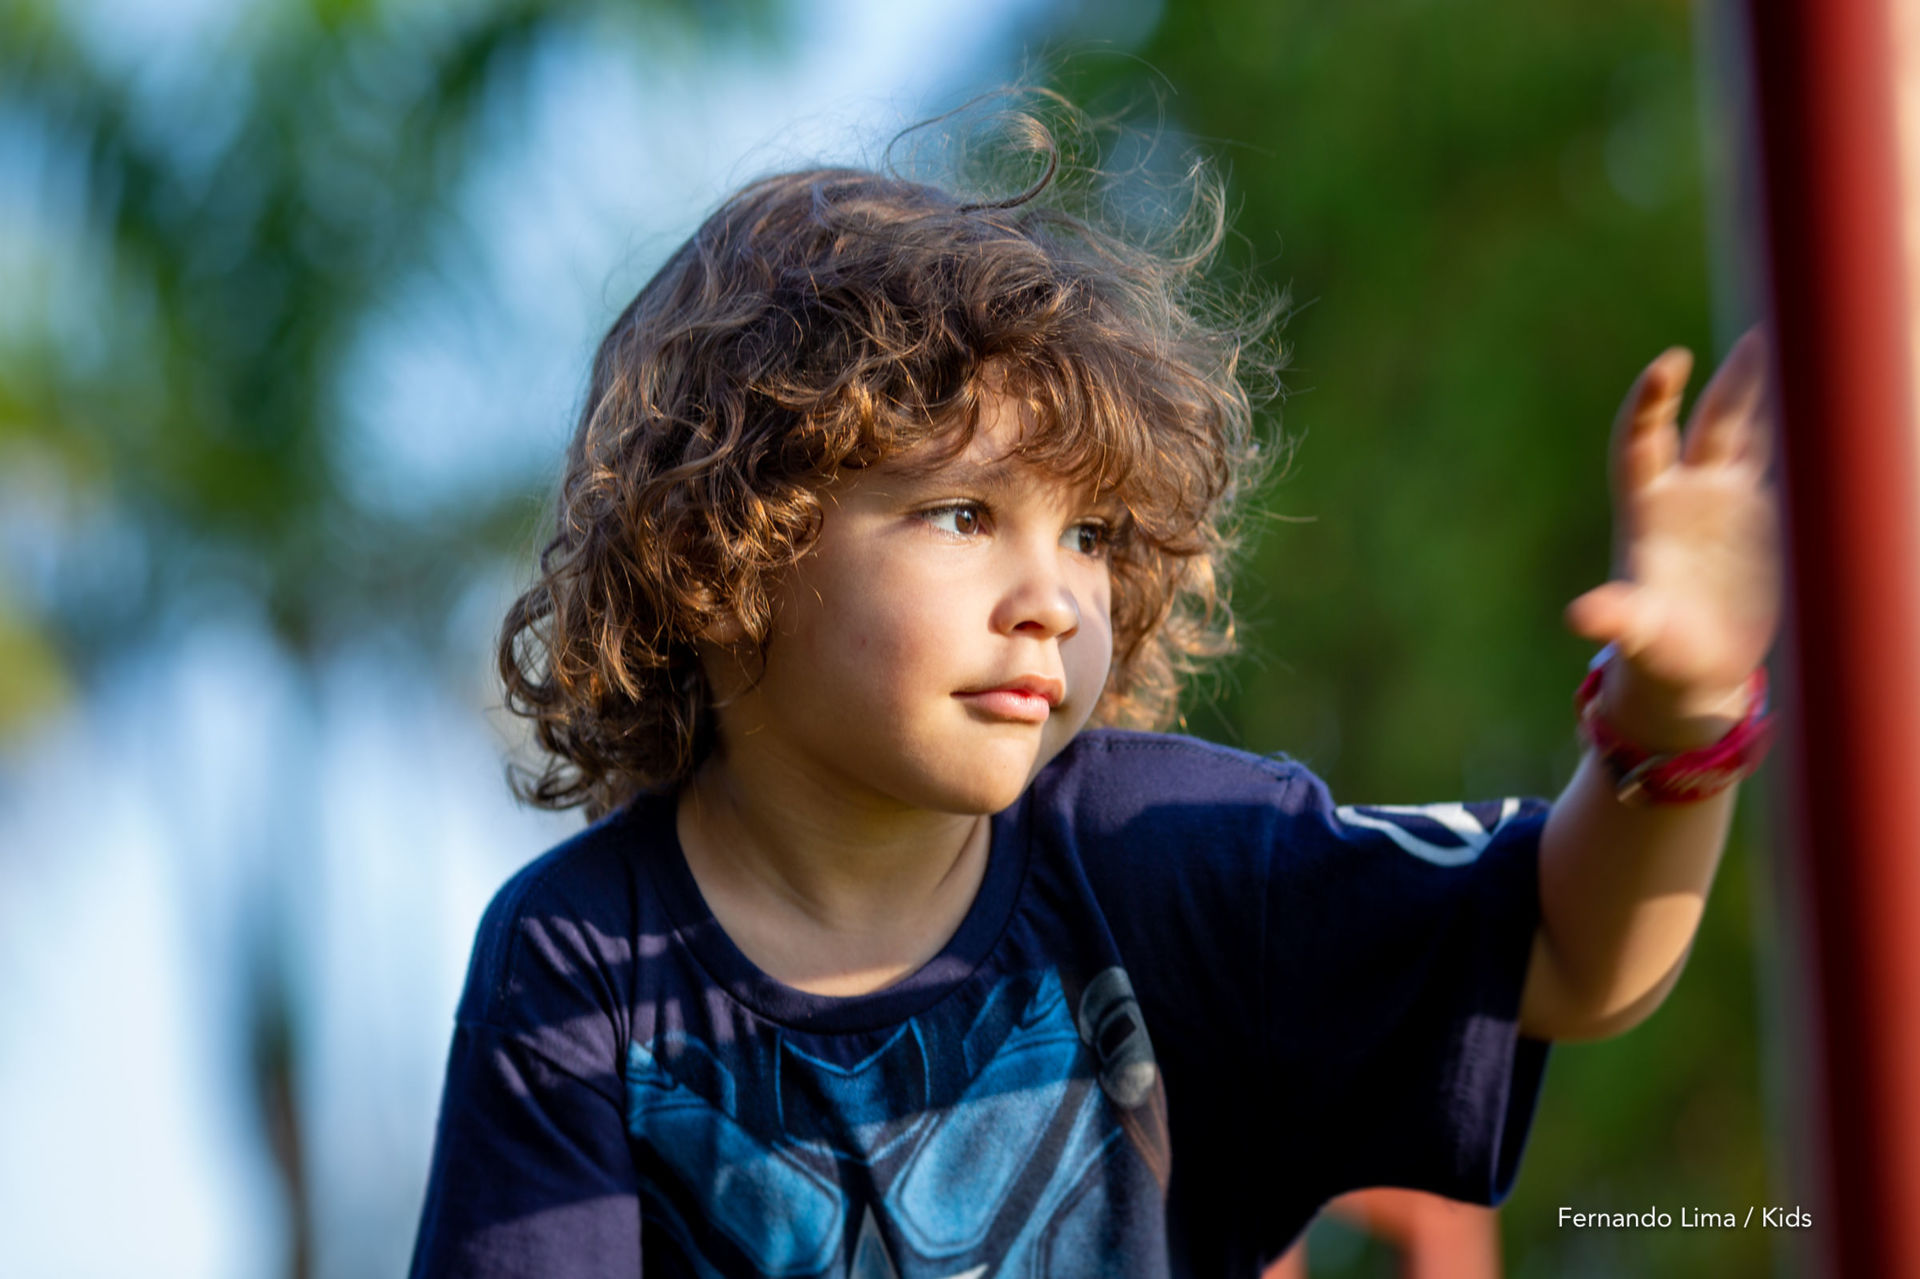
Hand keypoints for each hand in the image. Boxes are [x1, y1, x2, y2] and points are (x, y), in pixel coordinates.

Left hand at [1564, 328, 1781, 748]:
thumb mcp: (1637, 635)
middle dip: (1736, 382)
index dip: (1651, 401)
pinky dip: (1814, 440)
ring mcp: (1731, 502)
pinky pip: (1794, 467)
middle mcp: (1688, 493)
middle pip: (1710, 423)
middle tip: (1765, 339)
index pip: (1642, 440)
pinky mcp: (1770, 520)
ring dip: (1777, 395)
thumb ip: (1616, 618)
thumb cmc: (1656, 651)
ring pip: (1755, 433)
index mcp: (1646, 510)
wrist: (1696, 668)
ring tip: (1812, 346)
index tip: (1669, 364)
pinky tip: (1844, 406)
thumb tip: (1580, 617)